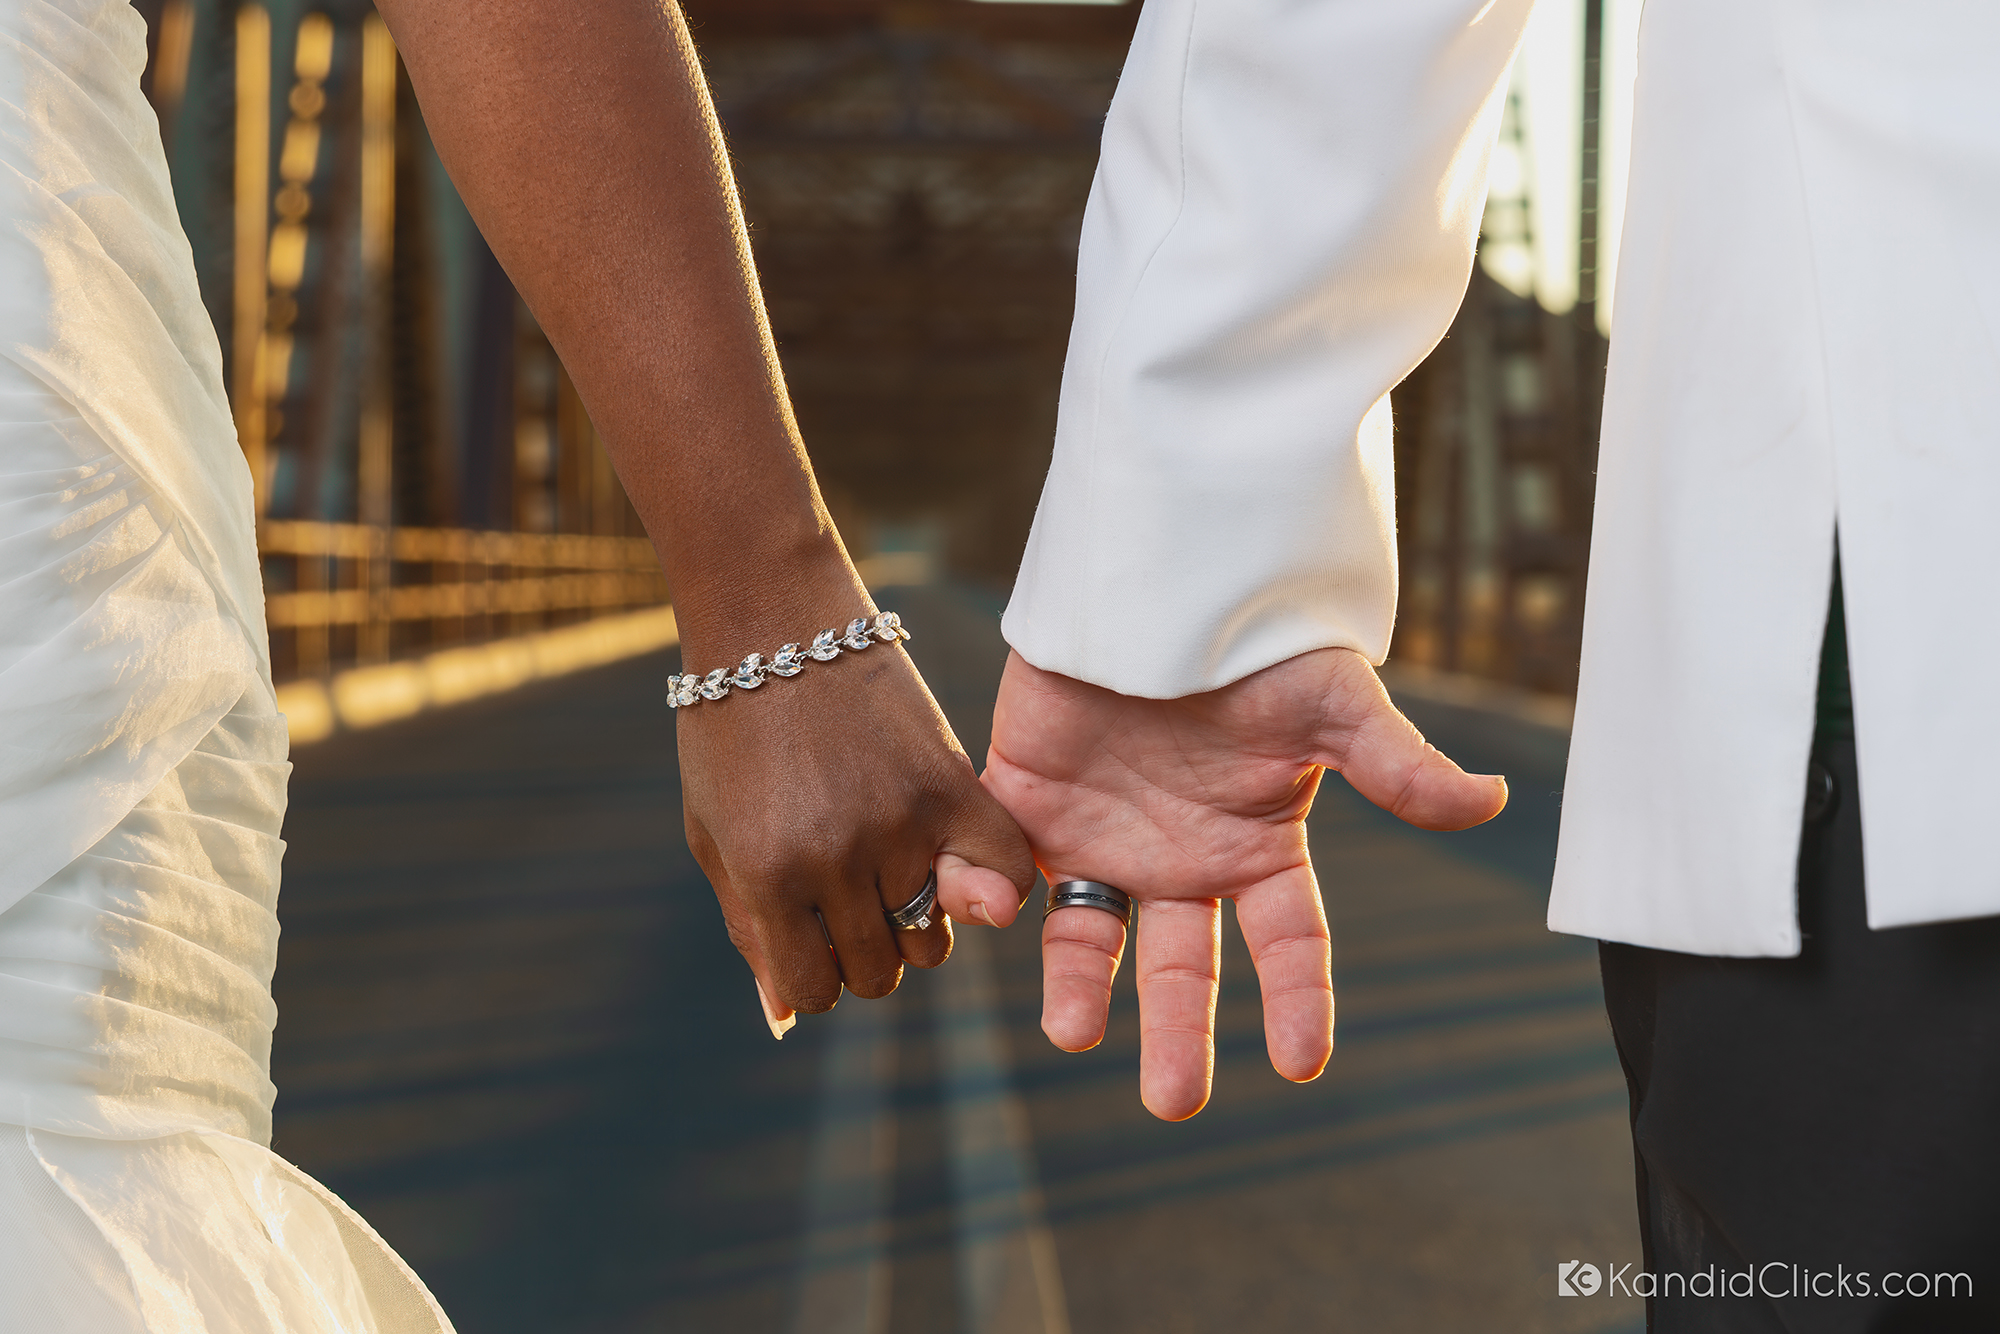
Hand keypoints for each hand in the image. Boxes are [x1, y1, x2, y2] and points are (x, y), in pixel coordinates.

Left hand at [679, 619, 1034, 1034]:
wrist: (772, 620)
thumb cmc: (728, 731)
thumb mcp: (714, 836)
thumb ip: (748, 930)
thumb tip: (783, 1018)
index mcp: (768, 877)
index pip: (810, 993)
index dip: (809, 977)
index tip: (808, 938)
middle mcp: (838, 859)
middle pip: (876, 973)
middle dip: (858, 951)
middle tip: (846, 896)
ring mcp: (900, 823)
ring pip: (930, 938)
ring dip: (910, 922)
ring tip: (887, 867)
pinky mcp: (950, 784)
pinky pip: (1002, 878)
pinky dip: (988, 890)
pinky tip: (954, 867)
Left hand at [983, 648, 1505, 1117]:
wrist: (1153, 569)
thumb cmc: (1253, 633)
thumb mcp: (1328, 697)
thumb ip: (1395, 761)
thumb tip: (1490, 802)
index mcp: (1255, 843)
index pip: (1287, 942)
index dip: (1298, 1000)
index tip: (1303, 1064)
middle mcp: (1180, 857)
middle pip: (1180, 966)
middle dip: (1177, 1033)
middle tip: (1173, 1100)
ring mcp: (1103, 835)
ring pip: (1087, 935)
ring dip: (1078, 987)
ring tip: (1074, 1032)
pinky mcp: (1028, 801)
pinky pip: (1007, 867)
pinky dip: (992, 895)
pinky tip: (992, 910)